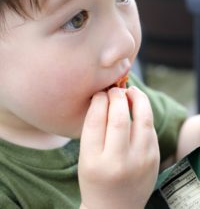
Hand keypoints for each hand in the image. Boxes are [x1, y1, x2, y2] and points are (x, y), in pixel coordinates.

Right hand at [78, 86, 159, 208]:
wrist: (116, 208)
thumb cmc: (96, 178)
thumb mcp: (86, 157)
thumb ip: (94, 128)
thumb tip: (104, 96)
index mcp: (93, 161)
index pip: (96, 120)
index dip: (99, 100)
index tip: (100, 93)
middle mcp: (118, 162)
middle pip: (119, 117)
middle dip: (117, 96)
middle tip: (114, 89)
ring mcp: (140, 162)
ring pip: (142, 119)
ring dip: (137, 99)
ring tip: (131, 91)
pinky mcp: (154, 159)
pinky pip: (150, 128)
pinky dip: (144, 114)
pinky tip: (138, 108)